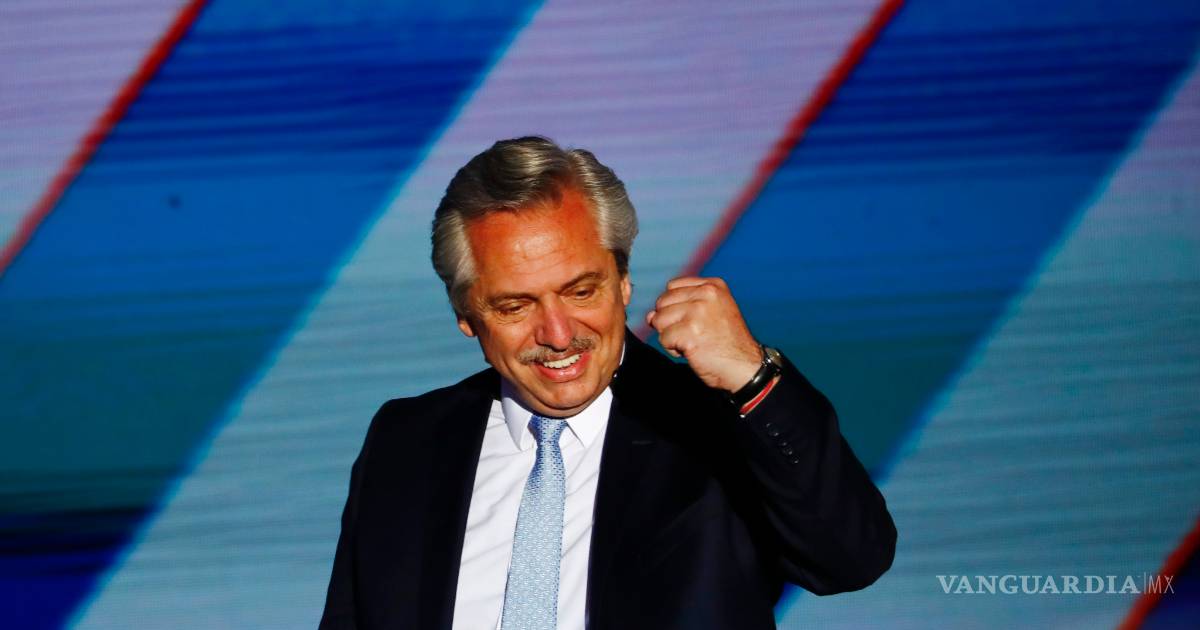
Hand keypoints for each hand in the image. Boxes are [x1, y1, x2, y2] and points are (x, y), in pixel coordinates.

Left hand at [645, 276, 762, 392]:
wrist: (745, 367)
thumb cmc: (727, 343)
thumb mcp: (713, 313)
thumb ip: (682, 306)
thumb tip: (649, 315)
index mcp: (713, 286)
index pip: (672, 287)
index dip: (673, 306)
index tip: (691, 321)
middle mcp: (706, 294)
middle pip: (662, 302)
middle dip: (670, 321)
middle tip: (692, 334)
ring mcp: (698, 312)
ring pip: (659, 320)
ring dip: (670, 336)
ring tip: (693, 342)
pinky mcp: (690, 332)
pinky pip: (663, 338)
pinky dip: (673, 349)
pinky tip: (692, 352)